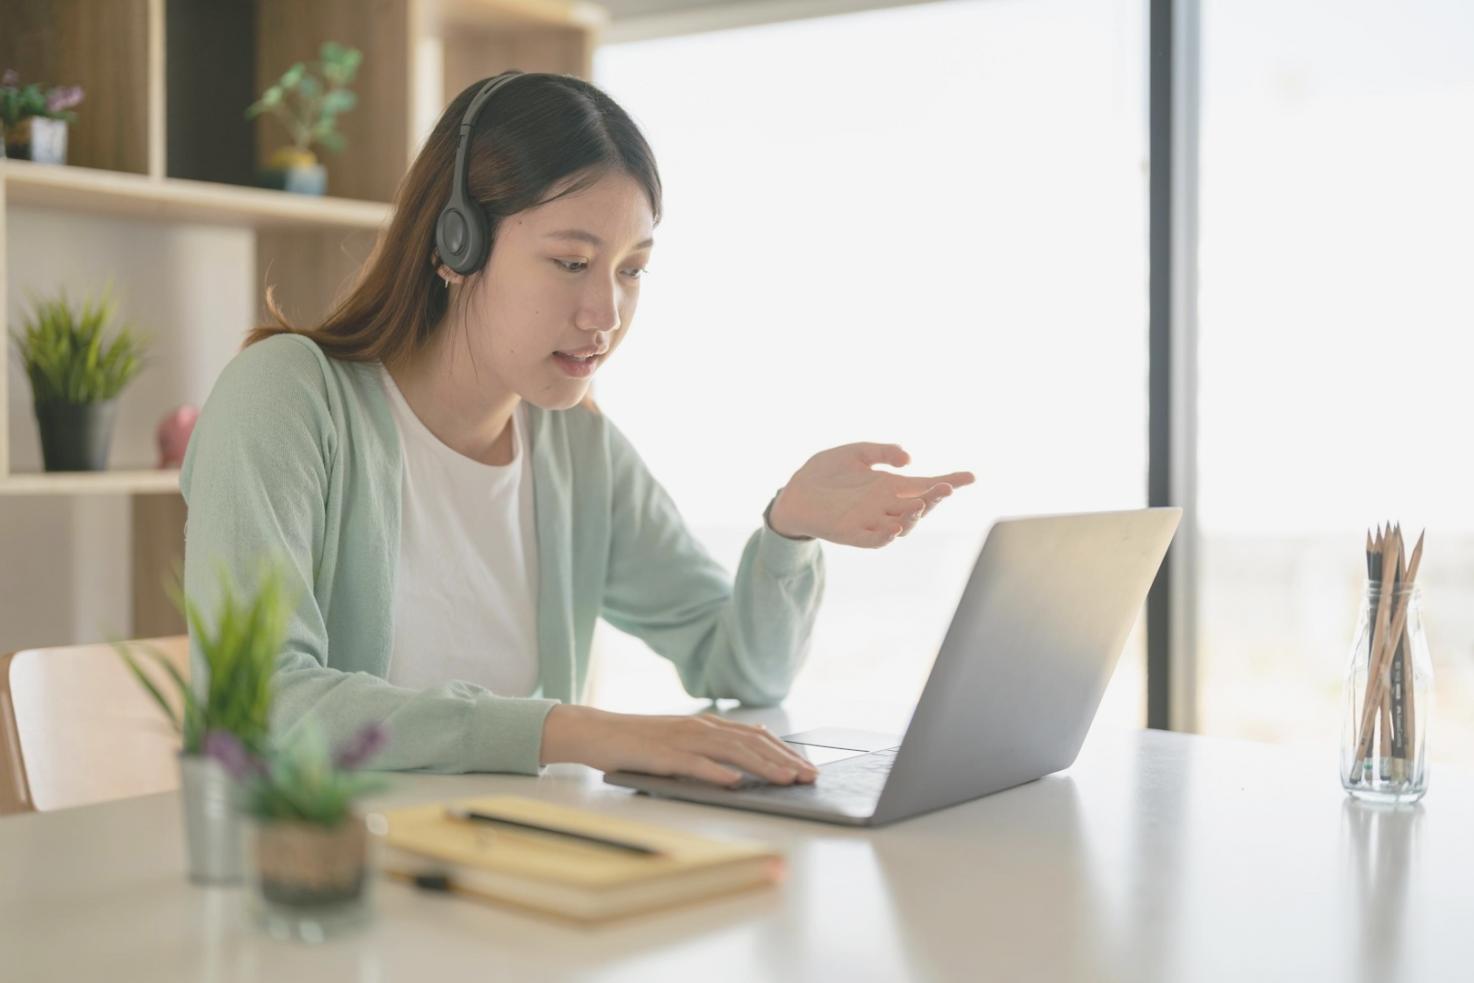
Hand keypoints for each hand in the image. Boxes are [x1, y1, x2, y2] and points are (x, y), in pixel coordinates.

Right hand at [539, 705, 818, 786]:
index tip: (807, 767)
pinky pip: (694, 764)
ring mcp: (683, 740)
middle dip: (784, 760)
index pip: (756, 736)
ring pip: (731, 752)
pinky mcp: (663, 755)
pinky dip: (716, 773)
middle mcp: (701, 727)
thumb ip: (714, 744)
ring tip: (785, 780)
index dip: (785, 751)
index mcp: (708, 724)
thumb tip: (749, 751)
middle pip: (752, 742)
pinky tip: (734, 782)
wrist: (599, 732)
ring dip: (761, 766)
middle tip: (808, 777)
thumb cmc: (642, 741)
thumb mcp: (684, 738)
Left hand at [768, 443, 975, 548]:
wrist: (793, 491)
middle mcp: (885, 507)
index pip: (925, 486)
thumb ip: (882, 453)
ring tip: (922, 504)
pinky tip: (894, 529)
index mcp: (889, 487)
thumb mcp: (855, 453)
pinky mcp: (852, 534)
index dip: (948, 482)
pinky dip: (885, 536)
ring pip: (902, 526)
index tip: (970, 477)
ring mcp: (870, 522)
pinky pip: (873, 540)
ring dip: (914, 518)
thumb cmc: (825, 472)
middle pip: (919, 507)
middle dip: (934, 499)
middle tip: (944, 488)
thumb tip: (909, 459)